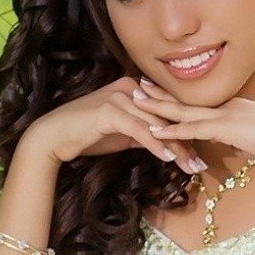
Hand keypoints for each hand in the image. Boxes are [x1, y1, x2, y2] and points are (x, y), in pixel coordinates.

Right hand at [24, 73, 207, 173]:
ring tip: (191, 167)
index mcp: (133, 89)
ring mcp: (120, 97)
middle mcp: (129, 88)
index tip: (198, 153)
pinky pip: (140, 130)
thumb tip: (163, 143)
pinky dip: (156, 145)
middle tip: (202, 164)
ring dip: (176, 148)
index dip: (184, 133)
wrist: (53, 136)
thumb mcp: (120, 133)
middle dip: (186, 142)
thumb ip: (141, 132)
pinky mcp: (110, 111)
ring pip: (156, 125)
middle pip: (164, 118)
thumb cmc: (85, 135)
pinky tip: (169, 159)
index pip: (165, 112)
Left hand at [132, 75, 254, 168]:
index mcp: (234, 108)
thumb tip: (237, 144)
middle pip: (185, 100)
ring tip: (135, 100)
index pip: (198, 103)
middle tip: (136, 85)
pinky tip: (153, 131)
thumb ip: (244, 139)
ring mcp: (225, 116)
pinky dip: (171, 130)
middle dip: (159, 94)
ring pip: (183, 110)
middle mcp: (226, 107)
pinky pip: (191, 129)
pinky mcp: (225, 128)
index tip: (158, 90)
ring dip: (157, 107)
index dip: (176, 97)